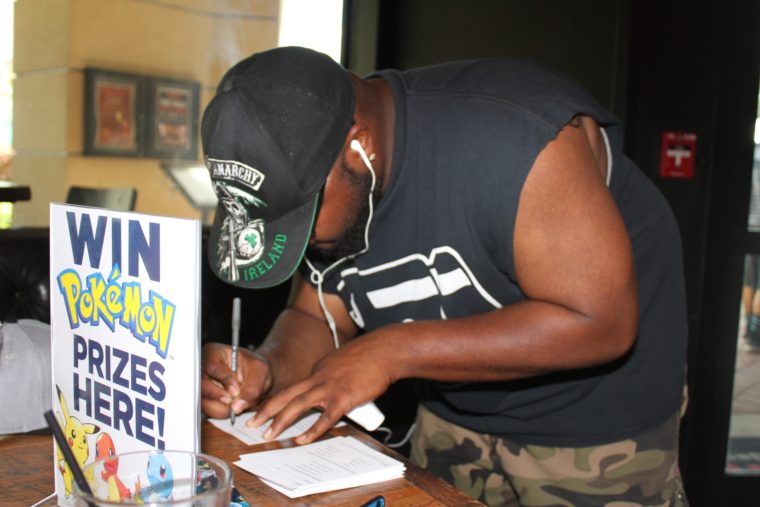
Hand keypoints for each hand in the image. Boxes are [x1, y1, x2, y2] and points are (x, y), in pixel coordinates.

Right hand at [200, 342, 272, 418]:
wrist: (255, 376)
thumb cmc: (255, 368)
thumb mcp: (260, 372)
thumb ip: (252, 388)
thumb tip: (237, 406)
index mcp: (214, 353)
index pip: (212, 367)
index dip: (224, 380)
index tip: (236, 391)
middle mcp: (203, 368)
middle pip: (203, 386)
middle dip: (220, 398)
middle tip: (234, 403)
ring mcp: (201, 385)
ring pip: (204, 402)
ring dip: (223, 408)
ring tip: (238, 403)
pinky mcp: (204, 399)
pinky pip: (208, 411)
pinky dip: (222, 412)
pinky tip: (233, 406)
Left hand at [248, 338, 391, 443]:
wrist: (385, 351)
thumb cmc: (370, 358)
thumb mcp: (343, 364)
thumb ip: (333, 378)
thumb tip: (330, 396)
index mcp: (318, 370)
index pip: (293, 388)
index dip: (277, 402)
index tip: (266, 413)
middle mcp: (318, 377)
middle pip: (286, 394)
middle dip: (266, 410)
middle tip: (251, 424)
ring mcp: (329, 387)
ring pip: (298, 405)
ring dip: (279, 420)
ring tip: (267, 434)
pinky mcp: (344, 398)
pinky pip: (324, 418)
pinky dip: (311, 430)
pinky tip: (301, 439)